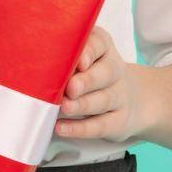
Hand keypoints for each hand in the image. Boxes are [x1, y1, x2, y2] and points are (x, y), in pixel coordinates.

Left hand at [54, 25, 150, 141]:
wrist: (134, 98)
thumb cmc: (92, 72)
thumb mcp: (84, 57)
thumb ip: (63, 57)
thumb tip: (36, 63)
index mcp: (104, 49)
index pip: (100, 43)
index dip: (89, 52)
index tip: (79, 61)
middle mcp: (115, 70)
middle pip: (106, 72)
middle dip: (87, 80)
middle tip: (70, 87)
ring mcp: (120, 96)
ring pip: (104, 99)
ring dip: (82, 105)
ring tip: (64, 107)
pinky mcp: (119, 121)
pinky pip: (101, 125)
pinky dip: (80, 128)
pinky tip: (61, 128)